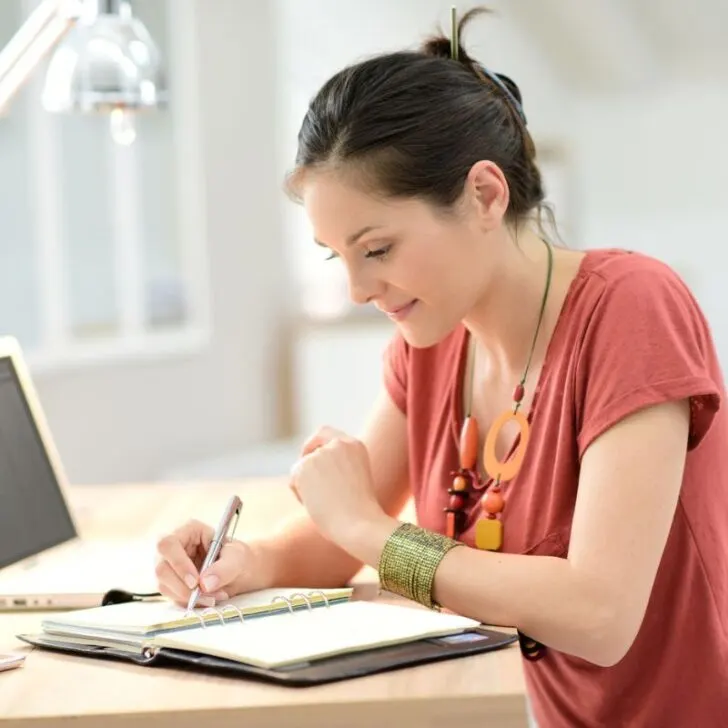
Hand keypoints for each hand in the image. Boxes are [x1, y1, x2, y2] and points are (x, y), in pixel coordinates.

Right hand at [155, 519, 271, 606]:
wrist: (238, 571)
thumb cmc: (236, 556)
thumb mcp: (237, 557)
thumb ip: (224, 568)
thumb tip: (205, 584)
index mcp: (187, 531)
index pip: (168, 544)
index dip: (178, 564)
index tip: (196, 582)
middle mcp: (173, 548)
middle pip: (161, 568)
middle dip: (183, 587)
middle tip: (206, 595)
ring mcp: (169, 566)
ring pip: (164, 586)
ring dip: (189, 597)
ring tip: (214, 596)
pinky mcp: (171, 583)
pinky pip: (172, 597)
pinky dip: (190, 602)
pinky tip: (208, 599)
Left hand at [289, 426, 388, 548]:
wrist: (360, 524)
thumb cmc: (360, 514)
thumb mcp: (353, 484)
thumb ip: (336, 471)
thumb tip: (314, 478)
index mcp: (355, 445)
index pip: (326, 433)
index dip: (315, 444)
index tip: (311, 457)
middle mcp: (338, 444)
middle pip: (310, 445)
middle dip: (304, 460)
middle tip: (302, 479)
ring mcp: (321, 453)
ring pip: (301, 467)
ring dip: (306, 486)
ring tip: (323, 505)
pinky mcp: (305, 465)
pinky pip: (294, 480)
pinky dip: (300, 495)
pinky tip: (316, 506)